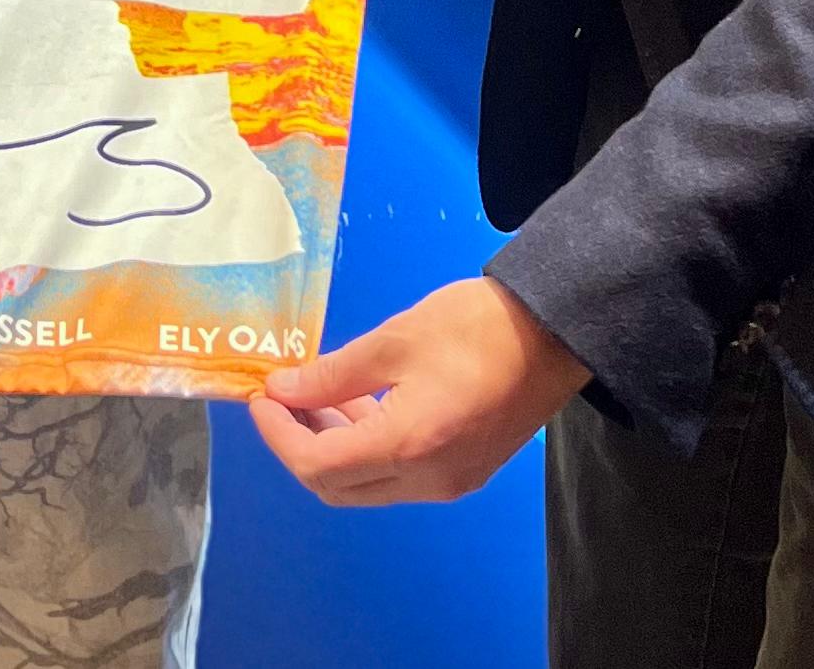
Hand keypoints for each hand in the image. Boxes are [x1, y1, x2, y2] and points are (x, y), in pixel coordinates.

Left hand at [249, 278, 587, 505]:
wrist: (552, 335)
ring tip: (313, 397)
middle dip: (299, 446)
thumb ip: (333, 373)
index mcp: (408, 447)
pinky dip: (366, 448)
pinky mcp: (464, 472)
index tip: (261, 397)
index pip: (318, 465)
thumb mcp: (393, 340)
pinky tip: (356, 406)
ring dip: (332, 448)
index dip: (279, 435)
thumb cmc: (473, 326)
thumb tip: (283, 389)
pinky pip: (398, 476)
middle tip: (281, 399)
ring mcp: (450, 482)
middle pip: (339, 488)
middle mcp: (428, 481)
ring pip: (368, 486)